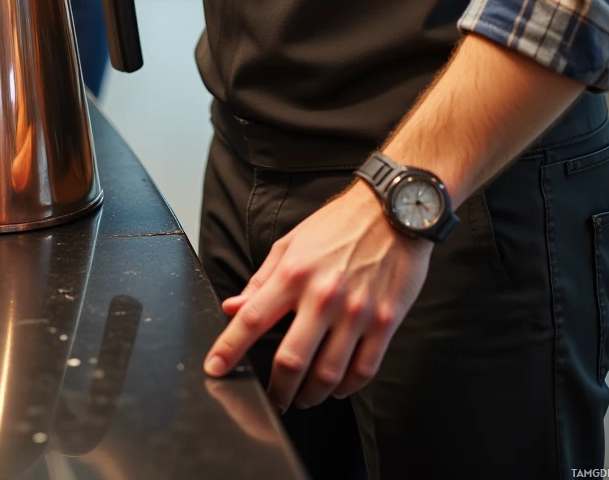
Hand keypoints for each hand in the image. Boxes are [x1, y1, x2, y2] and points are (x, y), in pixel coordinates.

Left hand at [203, 182, 430, 412]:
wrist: (393, 210)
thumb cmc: (339, 225)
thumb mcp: (291, 243)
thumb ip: (261, 280)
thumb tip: (233, 308)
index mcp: (294, 273)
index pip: (252, 319)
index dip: (229, 349)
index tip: (216, 369)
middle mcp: (323, 295)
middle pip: (291, 361)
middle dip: (277, 390)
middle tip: (274, 399)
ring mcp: (356, 311)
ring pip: (328, 374)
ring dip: (311, 395)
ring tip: (304, 397)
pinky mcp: (386, 321)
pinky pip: (363, 370)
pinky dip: (347, 387)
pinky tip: (338, 386)